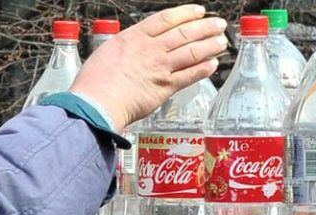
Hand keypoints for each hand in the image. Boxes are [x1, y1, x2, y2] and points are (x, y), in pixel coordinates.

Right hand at [69, 6, 228, 130]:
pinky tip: (212, 64)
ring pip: (191, 52)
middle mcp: (150, 49)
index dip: (185, 13)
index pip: (165, 19)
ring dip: (209, 45)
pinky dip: (203, 69)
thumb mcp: (107, 53)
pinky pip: (189, 75)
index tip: (198, 11)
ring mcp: (159, 68)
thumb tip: (132, 52)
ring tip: (221, 42)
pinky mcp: (164, 88)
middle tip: (218, 24)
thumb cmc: (94, 82)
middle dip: (205, 27)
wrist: (96, 103)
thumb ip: (126, 50)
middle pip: (184, 33)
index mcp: (134, 37)